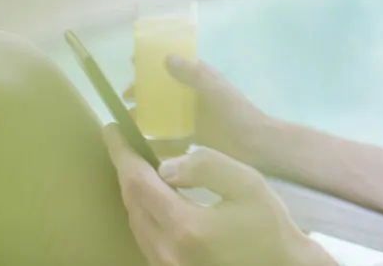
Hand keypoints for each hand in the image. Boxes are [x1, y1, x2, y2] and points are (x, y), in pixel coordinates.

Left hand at [103, 124, 333, 265]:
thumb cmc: (270, 225)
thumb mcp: (248, 184)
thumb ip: (207, 167)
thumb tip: (165, 167)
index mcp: (185, 226)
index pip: (139, 183)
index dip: (123, 153)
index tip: (112, 129)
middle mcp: (166, 250)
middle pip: (132, 202)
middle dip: (125, 169)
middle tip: (123, 141)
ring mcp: (165, 265)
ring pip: (135, 221)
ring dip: (132, 191)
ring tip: (137, 165)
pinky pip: (144, 236)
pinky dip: (142, 211)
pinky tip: (153, 197)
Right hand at [124, 57, 277, 166]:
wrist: (255, 145)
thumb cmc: (236, 114)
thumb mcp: (213, 90)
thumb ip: (192, 74)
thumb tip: (166, 57)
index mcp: (200, 79)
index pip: (173, 64)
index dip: (153, 64)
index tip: (131, 64)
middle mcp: (194, 95)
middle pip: (163, 90)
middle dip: (144, 93)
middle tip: (124, 100)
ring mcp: (194, 116)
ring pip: (164, 113)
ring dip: (147, 116)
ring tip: (127, 124)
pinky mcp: (194, 136)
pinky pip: (170, 135)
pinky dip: (156, 137)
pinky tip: (141, 145)